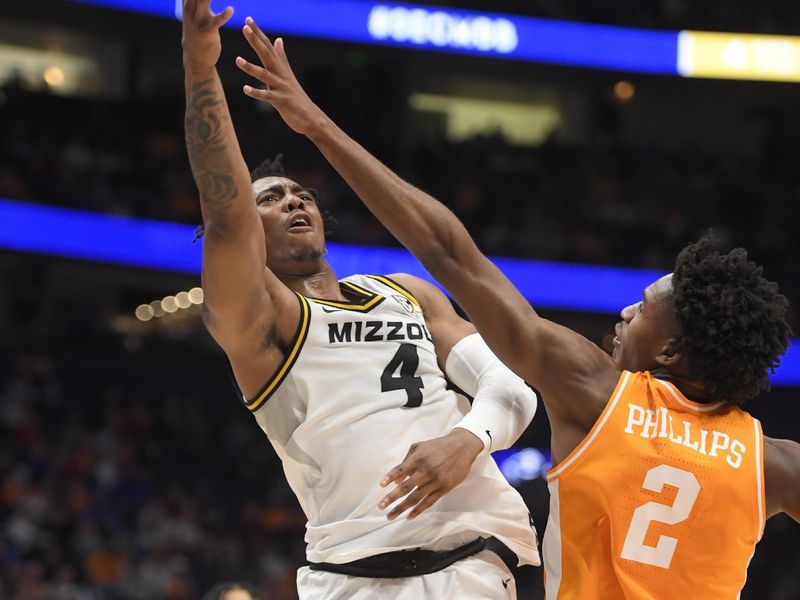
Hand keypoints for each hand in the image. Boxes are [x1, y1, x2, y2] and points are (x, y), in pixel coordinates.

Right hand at [181, 0, 233, 75]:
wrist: (195, 61)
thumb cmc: (198, 36)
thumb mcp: (194, 15)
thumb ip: (197, 3)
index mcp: (188, 6)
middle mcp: (190, 12)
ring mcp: (197, 22)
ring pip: (202, 3)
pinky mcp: (206, 33)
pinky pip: (215, 23)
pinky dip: (223, 16)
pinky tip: (231, 9)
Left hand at [235, 17, 325, 135]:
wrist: (310, 117)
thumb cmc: (296, 96)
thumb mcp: (288, 74)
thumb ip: (281, 57)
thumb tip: (278, 39)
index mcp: (280, 68)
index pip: (268, 46)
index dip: (258, 33)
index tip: (248, 19)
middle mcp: (281, 74)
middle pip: (266, 55)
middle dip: (255, 41)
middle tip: (245, 28)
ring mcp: (282, 87)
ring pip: (264, 75)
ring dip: (251, 68)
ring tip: (237, 60)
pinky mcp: (281, 101)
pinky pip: (267, 96)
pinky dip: (256, 93)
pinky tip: (245, 89)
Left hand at [377, 428, 483, 520]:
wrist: (461, 447)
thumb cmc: (437, 446)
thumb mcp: (419, 447)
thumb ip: (406, 461)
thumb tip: (396, 480)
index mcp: (418, 458)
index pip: (400, 469)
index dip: (390, 477)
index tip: (381, 486)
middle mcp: (426, 470)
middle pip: (406, 487)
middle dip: (391, 498)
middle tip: (380, 506)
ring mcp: (435, 481)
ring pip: (415, 498)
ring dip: (401, 508)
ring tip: (390, 516)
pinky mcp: (444, 488)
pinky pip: (429, 502)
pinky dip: (418, 510)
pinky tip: (408, 517)